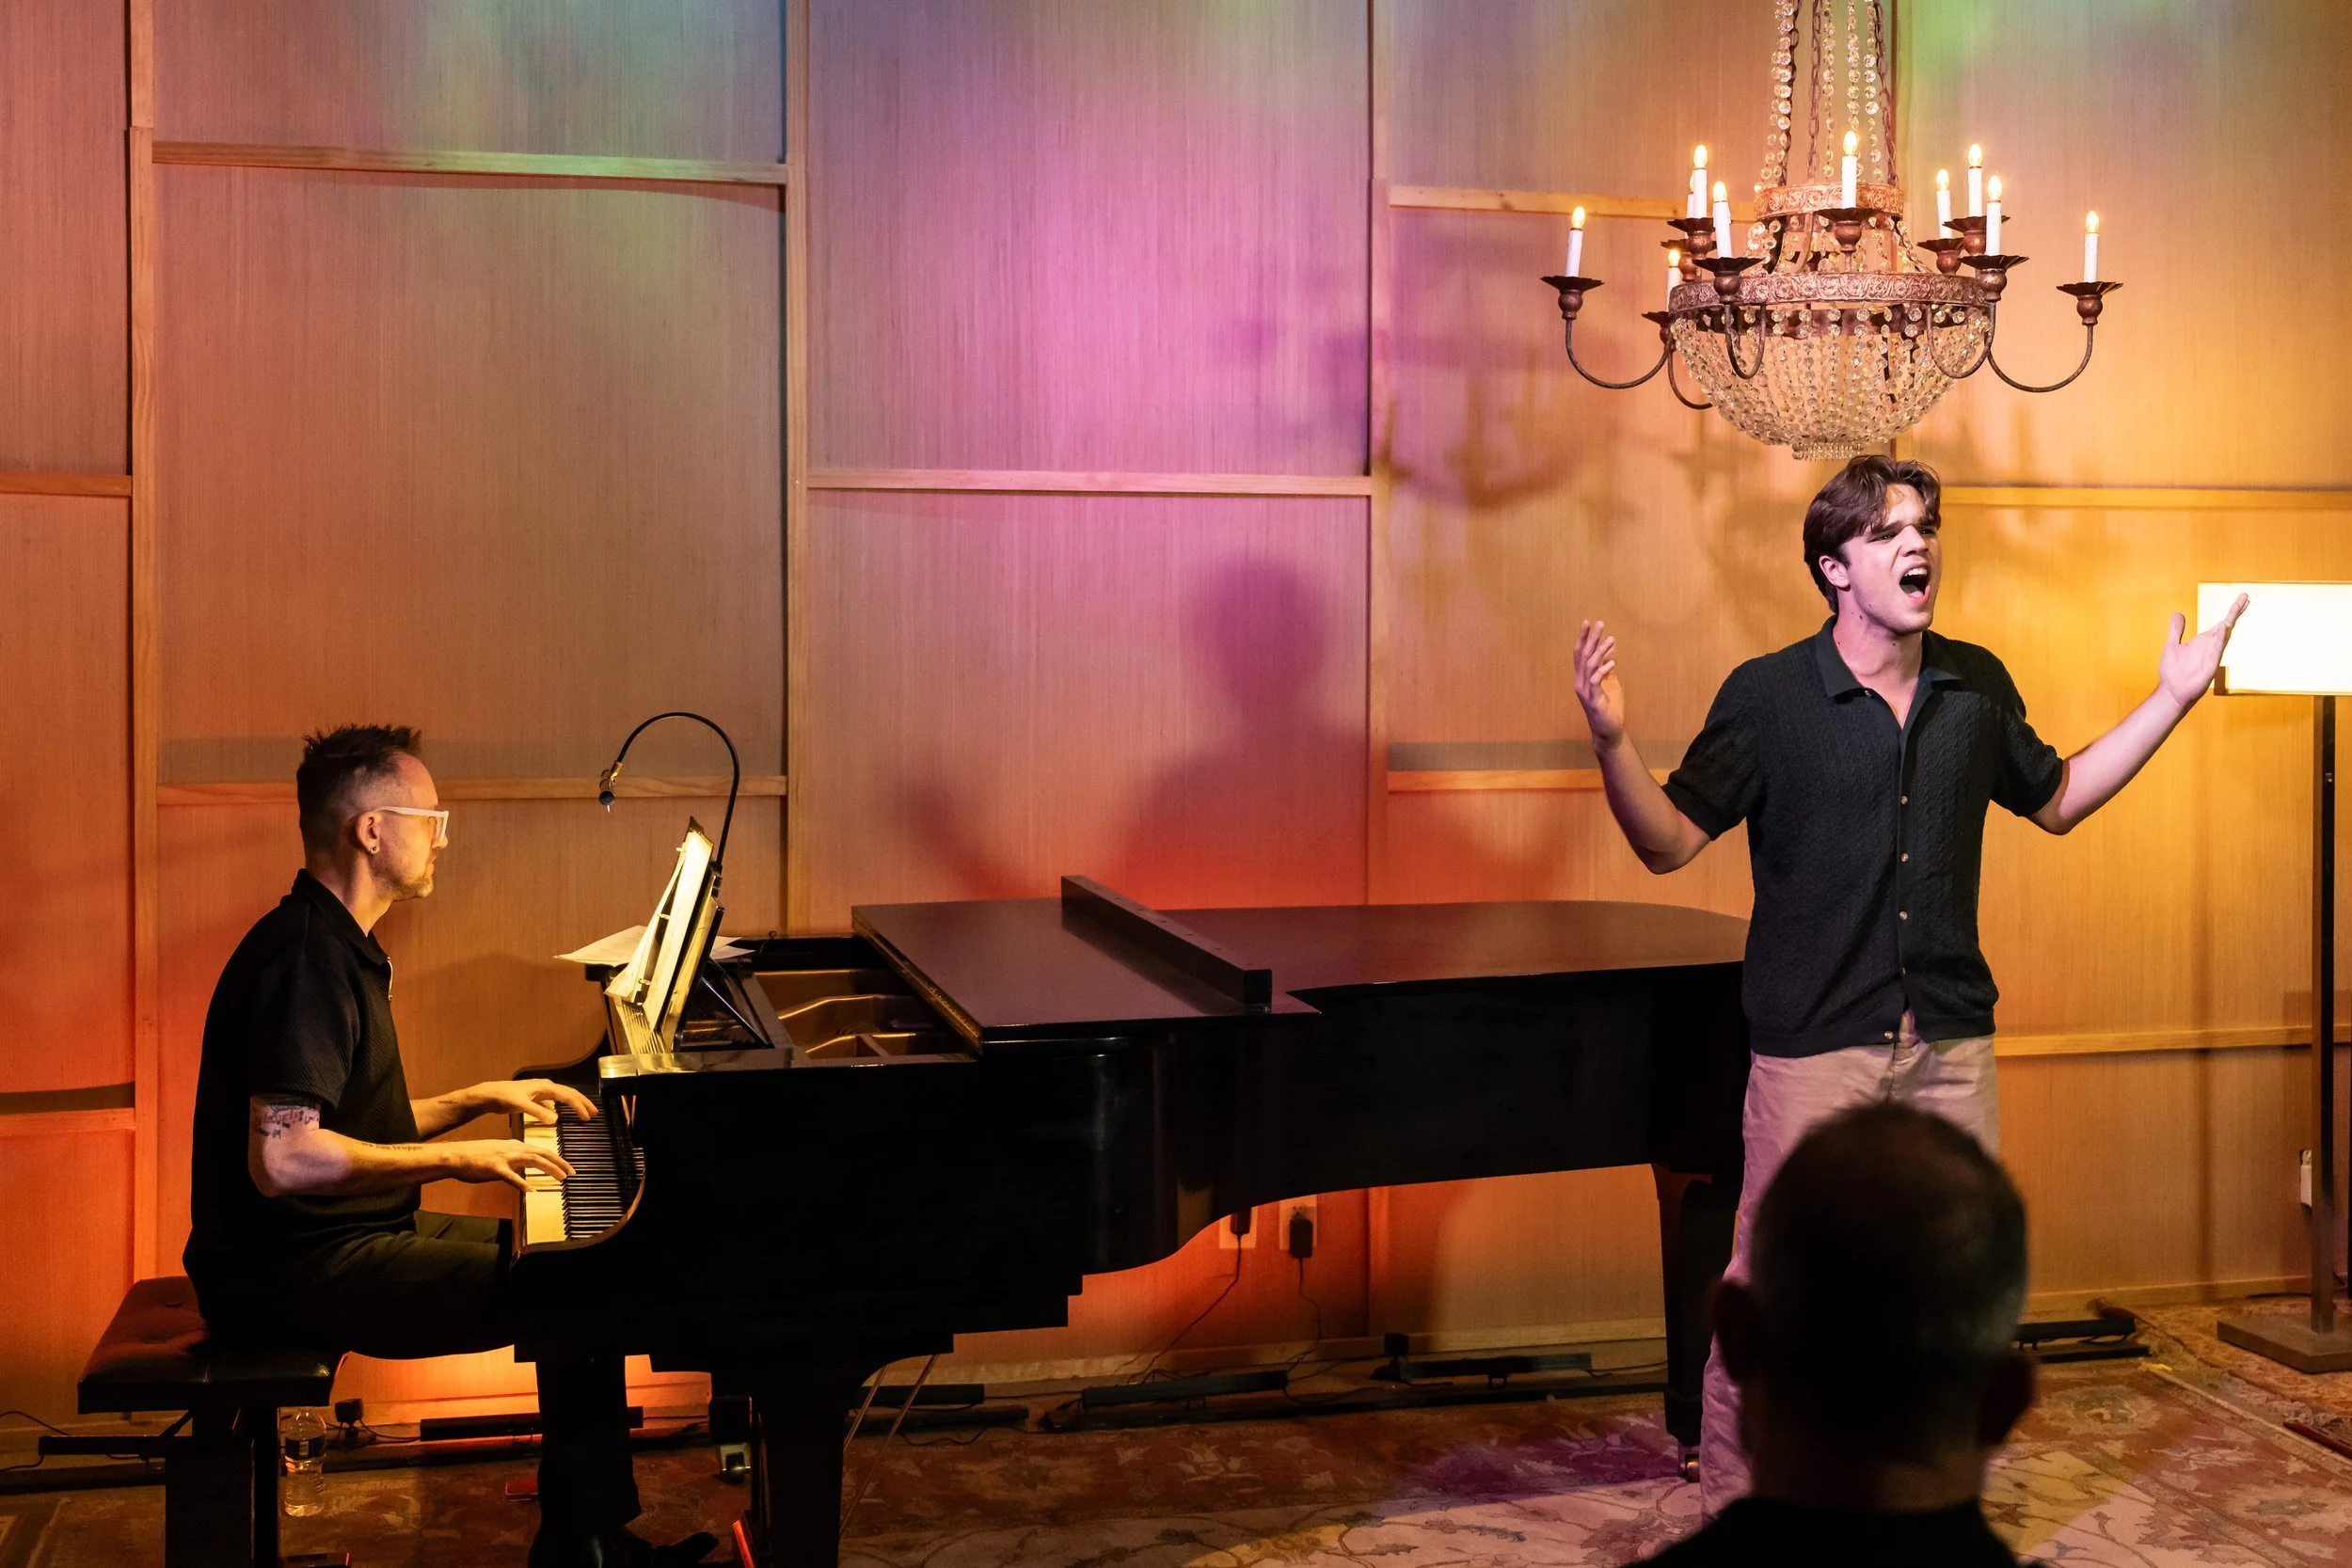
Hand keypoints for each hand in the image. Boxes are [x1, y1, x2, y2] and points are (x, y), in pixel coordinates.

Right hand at [445, 1139, 574, 1191]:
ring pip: (533, 1161)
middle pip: (542, 1153)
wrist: (455, 1155)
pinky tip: (532, 1190)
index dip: (556, 1158)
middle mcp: (512, 1149)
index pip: (540, 1150)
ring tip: (561, 1178)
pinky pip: (511, 1177)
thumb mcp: (498, 1154)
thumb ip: (512, 1160)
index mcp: (514, 1146)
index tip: (568, 1167)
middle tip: (572, 1172)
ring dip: (549, 1169)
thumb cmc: (475, 1157)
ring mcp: (504, 1158)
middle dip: (560, 1162)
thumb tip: (522, 1168)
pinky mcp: (494, 1168)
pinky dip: (523, 1183)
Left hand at [469, 1078, 596, 1124]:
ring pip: (562, 1097)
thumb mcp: (522, 1105)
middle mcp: (545, 1087)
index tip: (589, 1117)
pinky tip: (558, 1116)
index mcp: (546, 1087)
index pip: (568, 1096)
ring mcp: (540, 1092)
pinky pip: (553, 1102)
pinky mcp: (534, 1097)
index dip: (580, 1106)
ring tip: (583, 1112)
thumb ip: (538, 1113)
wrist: (490, 1094)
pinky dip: (560, 1108)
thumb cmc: (505, 1097)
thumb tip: (556, 1120)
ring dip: (573, 1104)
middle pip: (570, 1093)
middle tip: (595, 1113)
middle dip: (583, 1103)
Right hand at [1574, 619, 1627, 746]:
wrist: (1608, 730)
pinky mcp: (1593, 701)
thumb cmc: (1609, 707)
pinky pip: (1596, 682)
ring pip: (1589, 666)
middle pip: (1583, 656)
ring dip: (1600, 651)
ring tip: (1611, 639)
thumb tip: (1611, 647)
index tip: (1588, 622)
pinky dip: (1603, 670)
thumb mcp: (1611, 682)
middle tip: (1599, 623)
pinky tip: (1612, 662)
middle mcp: (1580, 682)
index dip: (1583, 637)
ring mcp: (1585, 692)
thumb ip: (1608, 666)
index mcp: (1583, 677)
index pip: (1580, 653)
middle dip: (1590, 639)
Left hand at [2158, 592, 2247, 708]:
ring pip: (2224, 636)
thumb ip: (2176, 630)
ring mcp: (2212, 655)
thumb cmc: (2174, 671)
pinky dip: (2221, 639)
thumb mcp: (2172, 644)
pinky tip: (2225, 627)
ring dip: (2229, 622)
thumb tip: (2178, 613)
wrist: (2172, 691)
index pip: (2221, 623)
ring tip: (2238, 606)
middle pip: (2226, 625)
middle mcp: (2211, 646)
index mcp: (2204, 641)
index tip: (2242, 597)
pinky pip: (2217, 650)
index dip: (2232, 611)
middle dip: (2235, 612)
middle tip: (2246, 597)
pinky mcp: (2210, 665)